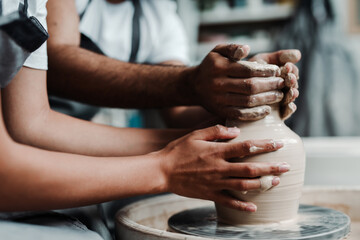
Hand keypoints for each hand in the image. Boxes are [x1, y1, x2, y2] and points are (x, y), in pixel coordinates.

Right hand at [159, 125, 289, 211]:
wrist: (162, 171)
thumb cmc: (178, 150)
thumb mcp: (195, 134)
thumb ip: (216, 130)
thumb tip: (236, 130)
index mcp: (217, 152)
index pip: (246, 147)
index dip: (264, 145)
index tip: (278, 143)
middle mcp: (219, 168)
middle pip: (250, 169)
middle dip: (270, 167)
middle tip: (286, 166)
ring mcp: (215, 183)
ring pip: (244, 186)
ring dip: (262, 185)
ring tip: (276, 182)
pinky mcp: (209, 194)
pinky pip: (229, 202)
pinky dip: (242, 206)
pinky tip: (254, 207)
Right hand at [191, 44, 284, 119]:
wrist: (194, 85)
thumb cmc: (211, 65)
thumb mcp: (218, 51)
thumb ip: (233, 48)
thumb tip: (247, 49)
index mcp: (219, 67)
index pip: (247, 70)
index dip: (265, 71)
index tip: (278, 71)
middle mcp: (218, 84)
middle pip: (249, 86)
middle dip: (269, 85)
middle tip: (283, 83)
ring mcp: (218, 99)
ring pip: (247, 101)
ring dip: (266, 99)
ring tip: (279, 95)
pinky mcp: (220, 111)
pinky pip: (240, 114)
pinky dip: (255, 114)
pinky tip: (267, 110)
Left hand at [249, 49, 300, 119]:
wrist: (230, 91)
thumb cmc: (244, 72)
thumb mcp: (261, 61)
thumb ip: (278, 57)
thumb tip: (298, 54)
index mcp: (280, 75)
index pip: (292, 73)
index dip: (292, 70)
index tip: (288, 67)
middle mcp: (281, 88)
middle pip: (292, 86)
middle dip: (292, 82)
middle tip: (290, 79)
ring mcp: (278, 102)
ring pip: (290, 99)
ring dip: (292, 95)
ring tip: (292, 91)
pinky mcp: (274, 115)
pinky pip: (285, 113)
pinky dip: (289, 109)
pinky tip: (290, 106)